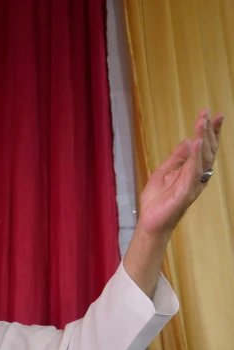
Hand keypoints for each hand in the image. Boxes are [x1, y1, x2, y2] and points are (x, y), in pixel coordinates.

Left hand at [137, 109, 223, 238]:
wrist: (149, 220)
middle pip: (207, 149)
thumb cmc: (157, 200)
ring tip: (202, 122)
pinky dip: (195, 156)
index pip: (205, 148)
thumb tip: (187, 140)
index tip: (214, 115)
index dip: (211, 132)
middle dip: (208, 131)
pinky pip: (193, 171)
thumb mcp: (164, 171)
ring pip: (202, 157)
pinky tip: (195, 143)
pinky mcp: (186, 191)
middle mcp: (197, 175)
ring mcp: (193, 183)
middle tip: (207, 114)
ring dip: (202, 138)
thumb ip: (177, 157)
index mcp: (192, 170)